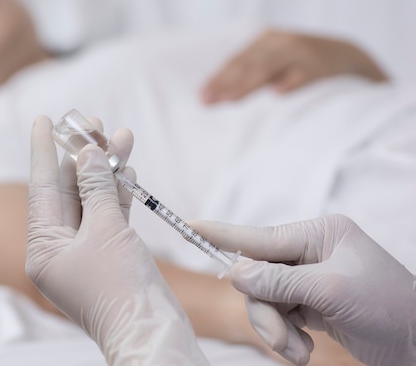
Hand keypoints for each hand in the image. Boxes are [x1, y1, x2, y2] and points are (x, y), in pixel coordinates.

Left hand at [27, 116, 208, 364]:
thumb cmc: (121, 286)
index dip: (43, 151)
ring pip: (93, 200)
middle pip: (68, 191)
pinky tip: (128, 168)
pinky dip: (119, 193)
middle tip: (94, 123)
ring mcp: (85, 252)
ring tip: (120, 136)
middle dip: (83, 156)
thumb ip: (96, 188)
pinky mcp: (109, 254)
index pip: (41, 189)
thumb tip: (87, 154)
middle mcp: (59, 250)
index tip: (43, 119)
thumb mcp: (105, 229)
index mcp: (42, 249)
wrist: (151, 331)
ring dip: (107, 170)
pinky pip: (109, 216)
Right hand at [189, 214, 415, 364]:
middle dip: (266, 312)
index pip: (258, 236)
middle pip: (257, 277)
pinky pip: (278, 317)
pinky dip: (286, 339)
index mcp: (317, 234)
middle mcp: (308, 252)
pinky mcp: (308, 303)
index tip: (187, 223)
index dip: (220, 233)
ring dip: (276, 331)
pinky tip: (306, 350)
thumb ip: (279, 281)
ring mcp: (307, 278)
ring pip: (264, 301)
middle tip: (282, 340)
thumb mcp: (331, 290)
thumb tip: (234, 272)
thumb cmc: (388, 307)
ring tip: (300, 352)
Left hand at [201, 29, 387, 103]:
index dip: (218, 79)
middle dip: (226, 84)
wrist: (348, 55)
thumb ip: (252, 71)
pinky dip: (290, 82)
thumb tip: (219, 96)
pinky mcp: (321, 65)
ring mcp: (301, 52)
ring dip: (247, 85)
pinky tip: (277, 93)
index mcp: (264, 41)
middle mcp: (280, 42)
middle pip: (248, 65)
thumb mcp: (275, 60)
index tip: (202, 98)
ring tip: (230, 100)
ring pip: (269, 68)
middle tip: (210, 102)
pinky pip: (303, 74)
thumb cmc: (301, 63)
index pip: (236, 61)